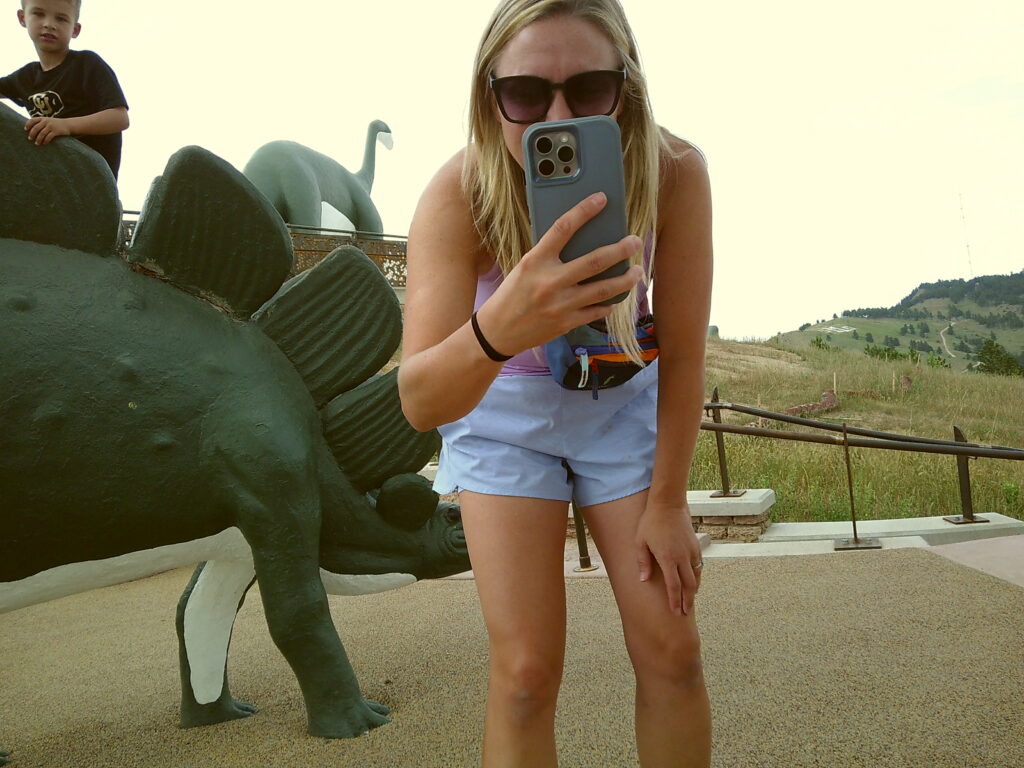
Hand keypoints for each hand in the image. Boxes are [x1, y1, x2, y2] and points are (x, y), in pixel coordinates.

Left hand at [25, 116, 70, 144]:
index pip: (32, 120)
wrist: (68, 125)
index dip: (28, 125)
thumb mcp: (48, 121)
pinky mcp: (56, 131)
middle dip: (32, 134)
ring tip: (36, 143)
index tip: (25, 130)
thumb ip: (41, 123)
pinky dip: (45, 141)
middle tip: (30, 139)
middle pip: (36, 128)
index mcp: (43, 118)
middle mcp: (46, 121)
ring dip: (38, 139)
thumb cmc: (56, 124)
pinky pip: (49, 137)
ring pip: (42, 133)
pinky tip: (44, 143)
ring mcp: (51, 126)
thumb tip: (31, 130)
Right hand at [477, 192, 643, 355]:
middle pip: (595, 260)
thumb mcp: (525, 268)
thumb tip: (582, 242)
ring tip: (638, 271)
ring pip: (604, 289)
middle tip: (635, 242)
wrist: (498, 331)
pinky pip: (597, 311)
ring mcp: (560, 304)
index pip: (563, 228)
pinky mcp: (566, 323)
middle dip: (622, 249)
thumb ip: (549, 256)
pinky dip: (610, 303)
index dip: (584, 211)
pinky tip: (617, 297)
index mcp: (535, 261)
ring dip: (626, 278)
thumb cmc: (512, 295)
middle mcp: (550, 282)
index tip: (601, 199)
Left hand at [636, 501, 703, 615]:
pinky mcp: (696, 545)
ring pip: (696, 576)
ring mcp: (691, 551)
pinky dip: (697, 576)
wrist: (668, 504)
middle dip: (687, 601)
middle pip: (689, 586)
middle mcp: (682, 557)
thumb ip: (643, 562)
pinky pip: (698, 565)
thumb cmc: (651, 522)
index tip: (676, 612)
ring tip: (690, 601)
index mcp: (667, 558)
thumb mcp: (640, 542)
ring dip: (693, 590)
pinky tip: (693, 581)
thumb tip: (644, 580)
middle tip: (685, 613)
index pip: (674, 587)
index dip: (675, 601)